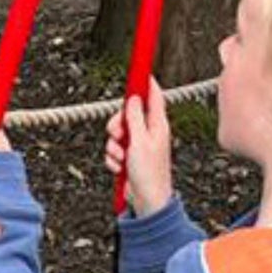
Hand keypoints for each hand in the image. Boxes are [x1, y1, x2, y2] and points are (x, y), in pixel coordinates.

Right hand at [104, 78, 172, 216]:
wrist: (148, 202)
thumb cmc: (150, 175)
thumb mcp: (140, 142)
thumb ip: (134, 118)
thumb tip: (133, 98)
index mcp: (157, 125)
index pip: (152, 97)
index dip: (145, 83)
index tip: (139, 70)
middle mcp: (149, 133)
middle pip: (127, 114)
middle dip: (117, 125)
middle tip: (118, 134)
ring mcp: (138, 145)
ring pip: (117, 133)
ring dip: (114, 146)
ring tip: (122, 158)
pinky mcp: (129, 157)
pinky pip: (114, 149)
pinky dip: (113, 158)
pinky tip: (120, 167)